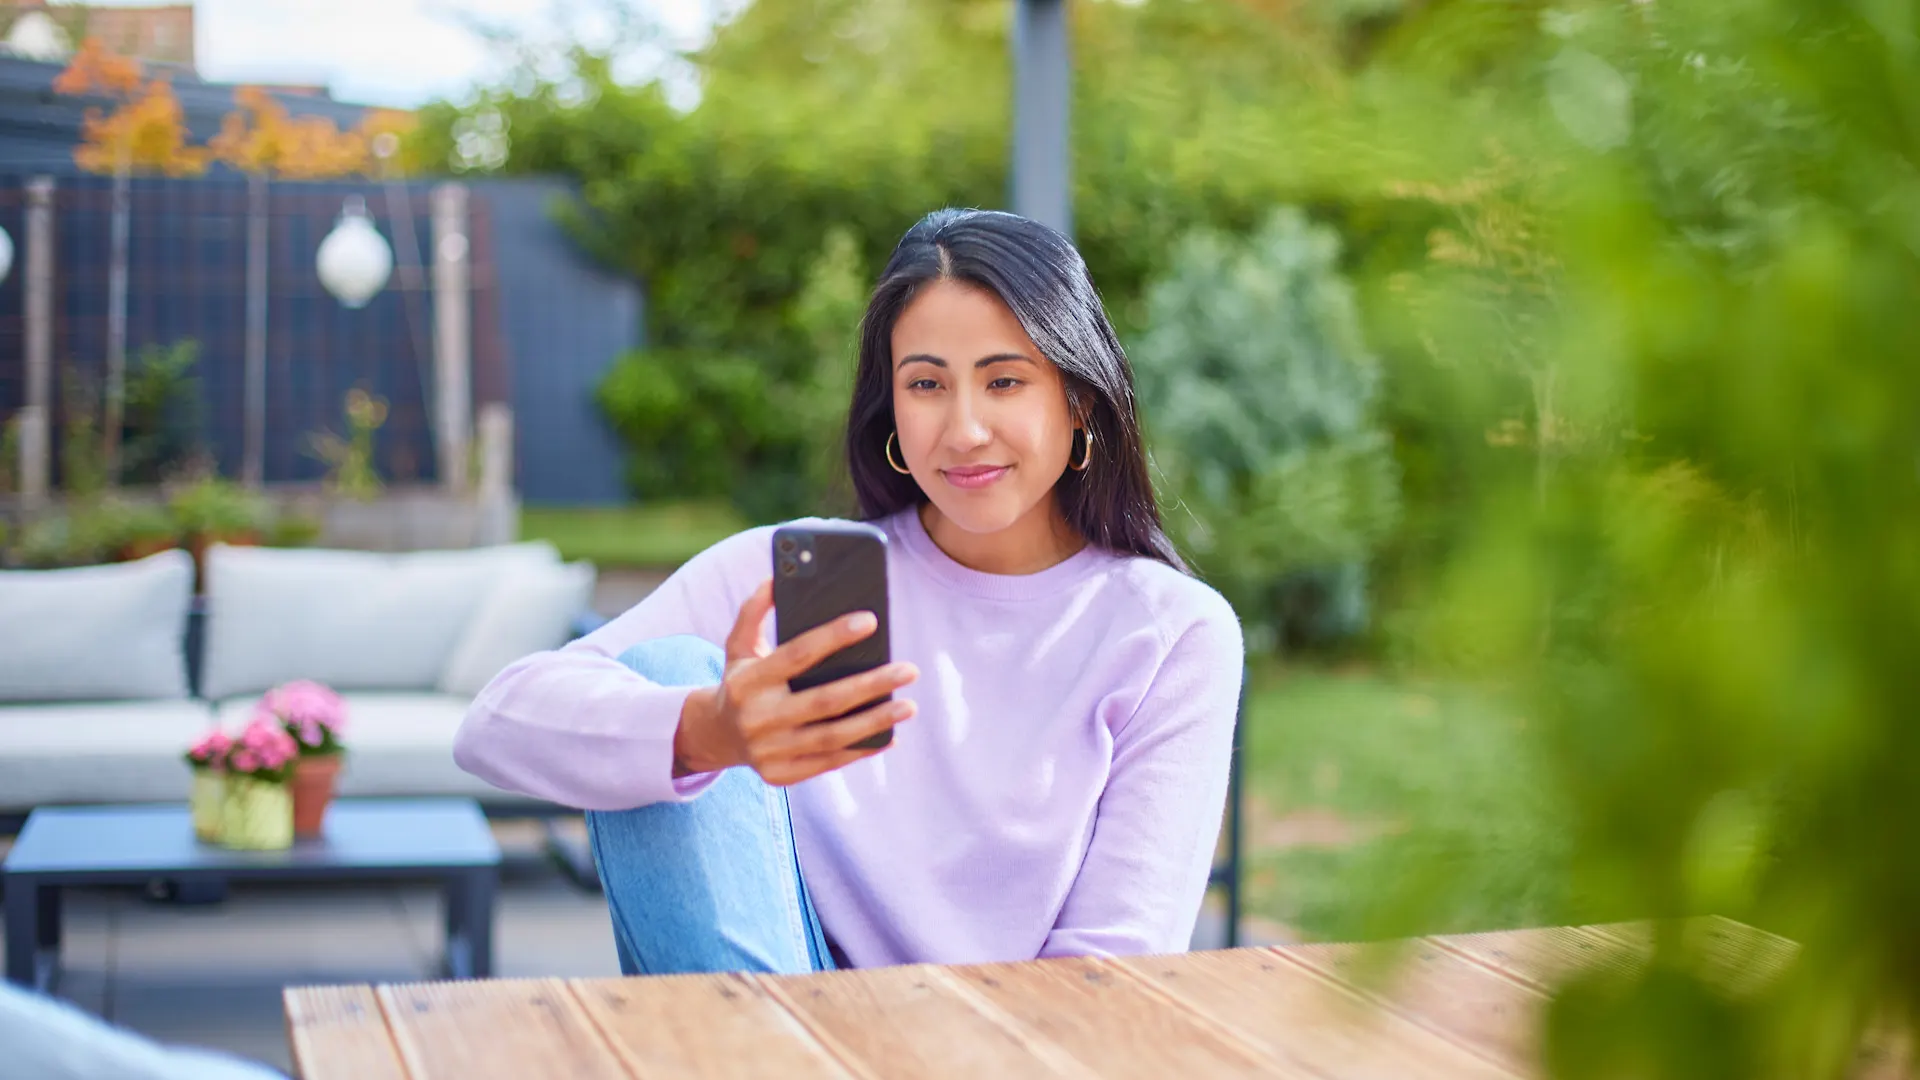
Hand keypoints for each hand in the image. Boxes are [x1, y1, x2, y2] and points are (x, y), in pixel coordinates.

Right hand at [673, 580, 917, 785]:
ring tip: (909, 705)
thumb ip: (754, 611)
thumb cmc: (740, 682)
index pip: (797, 654)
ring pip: (832, 737)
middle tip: (909, 670)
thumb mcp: (738, 646)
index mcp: (749, 680)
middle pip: (824, 700)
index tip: (870, 621)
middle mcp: (758, 717)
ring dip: (875, 721)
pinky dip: (862, 750)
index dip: (833, 636)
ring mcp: (769, 750)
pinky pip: (829, 762)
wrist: (715, 737)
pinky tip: (890, 735)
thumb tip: (777, 577)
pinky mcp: (781, 775)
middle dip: (871, 684)